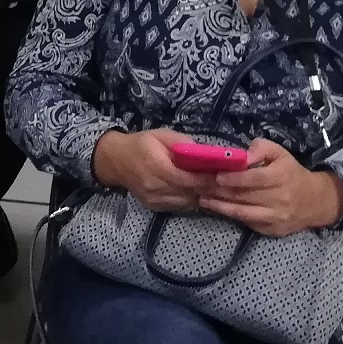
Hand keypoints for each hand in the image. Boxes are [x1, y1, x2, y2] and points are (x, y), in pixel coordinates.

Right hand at [92, 130, 213, 212]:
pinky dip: (191, 200)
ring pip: (186, 202)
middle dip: (209, 189)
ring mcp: (154, 199)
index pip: (186, 178)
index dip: (206, 179)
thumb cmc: (142, 143)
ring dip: (202, 197)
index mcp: (156, 165)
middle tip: (226, 184)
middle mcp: (154, 186)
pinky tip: (199, 193)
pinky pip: (179, 206)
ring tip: (217, 190)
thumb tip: (205, 153)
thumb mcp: (162, 135)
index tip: (223, 175)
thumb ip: (183, 144)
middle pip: (188, 192)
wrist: (116, 161)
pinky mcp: (155, 207)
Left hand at [198, 138, 342, 236]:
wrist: (314, 202)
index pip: (255, 179)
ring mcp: (275, 217)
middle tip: (199, 186)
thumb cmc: (291, 173)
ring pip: (243, 213)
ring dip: (220, 207)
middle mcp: (279, 199)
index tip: (216, 175)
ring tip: (202, 200)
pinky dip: (230, 216)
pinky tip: (216, 209)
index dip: (235, 178)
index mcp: (281, 177)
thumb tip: (242, 156)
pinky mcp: (271, 230)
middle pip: (244, 196)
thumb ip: (261, 148)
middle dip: (219, 192)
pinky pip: (247, 223)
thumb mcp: (280, 153)